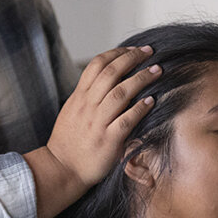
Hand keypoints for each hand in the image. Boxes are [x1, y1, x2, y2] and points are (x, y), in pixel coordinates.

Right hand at [25, 45, 157, 217]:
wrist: (61, 168)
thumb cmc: (69, 141)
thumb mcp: (72, 110)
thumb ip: (88, 94)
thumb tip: (107, 78)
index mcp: (79, 96)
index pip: (97, 65)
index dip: (117, 53)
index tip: (133, 49)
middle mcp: (87, 106)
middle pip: (111, 73)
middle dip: (132, 58)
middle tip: (149, 52)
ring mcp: (97, 122)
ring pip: (120, 93)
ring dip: (141, 79)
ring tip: (156, 71)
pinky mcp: (107, 140)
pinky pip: (126, 120)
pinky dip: (139, 109)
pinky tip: (151, 101)